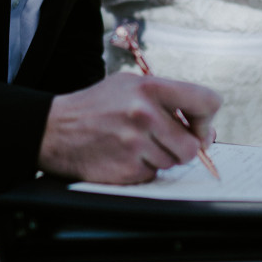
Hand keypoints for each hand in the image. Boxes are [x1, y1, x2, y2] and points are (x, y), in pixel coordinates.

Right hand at [38, 72, 220, 183]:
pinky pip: (152, 174)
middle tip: (162, 141)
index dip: (206, 119)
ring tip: (133, 143)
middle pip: (193, 145)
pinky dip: (141, 169)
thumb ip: (169, 102)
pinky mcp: (126, 168)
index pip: (207, 102)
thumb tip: (205, 132)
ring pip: (173, 163)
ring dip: (158, 157)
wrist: (54, 128)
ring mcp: (135, 143)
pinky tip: (122, 155)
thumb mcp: (129, 86)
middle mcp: (145, 114)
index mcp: (150, 88)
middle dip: (182, 147)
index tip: (196, 126)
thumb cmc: (96, 106)